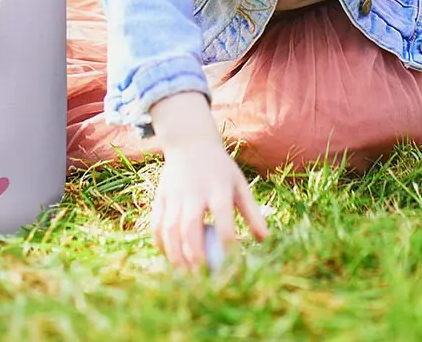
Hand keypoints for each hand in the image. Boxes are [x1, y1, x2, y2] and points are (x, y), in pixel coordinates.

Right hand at [150, 138, 268, 270]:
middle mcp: (193, 190)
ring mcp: (173, 193)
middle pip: (190, 226)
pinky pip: (157, 224)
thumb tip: (264, 240)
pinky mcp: (160, 196)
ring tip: (185, 275)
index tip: (233, 264)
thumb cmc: (220, 169)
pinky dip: (160, 243)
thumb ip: (251, 212)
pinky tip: (170, 258)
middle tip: (203, 278)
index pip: (223, 217)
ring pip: (170, 228)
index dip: (228, 242)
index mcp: (217, 186)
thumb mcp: (239, 184)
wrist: (190, 142)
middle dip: (195, 255)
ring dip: (176, 254)